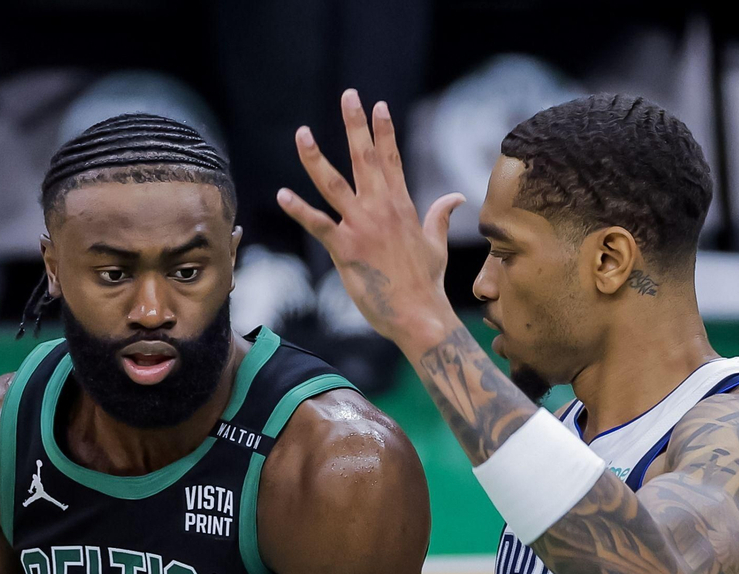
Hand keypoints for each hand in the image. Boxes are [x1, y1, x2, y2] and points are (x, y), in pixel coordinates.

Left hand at [278, 88, 464, 351]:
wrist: (420, 314)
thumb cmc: (427, 283)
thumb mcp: (436, 243)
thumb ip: (440, 215)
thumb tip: (456, 197)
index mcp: (402, 206)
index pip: (392, 160)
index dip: (384, 131)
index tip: (378, 105)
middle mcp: (381, 210)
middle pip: (366, 158)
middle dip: (356, 125)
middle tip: (349, 95)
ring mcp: (362, 227)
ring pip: (334, 184)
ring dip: (316, 158)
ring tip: (302, 133)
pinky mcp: (346, 249)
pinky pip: (318, 224)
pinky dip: (299, 209)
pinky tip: (282, 194)